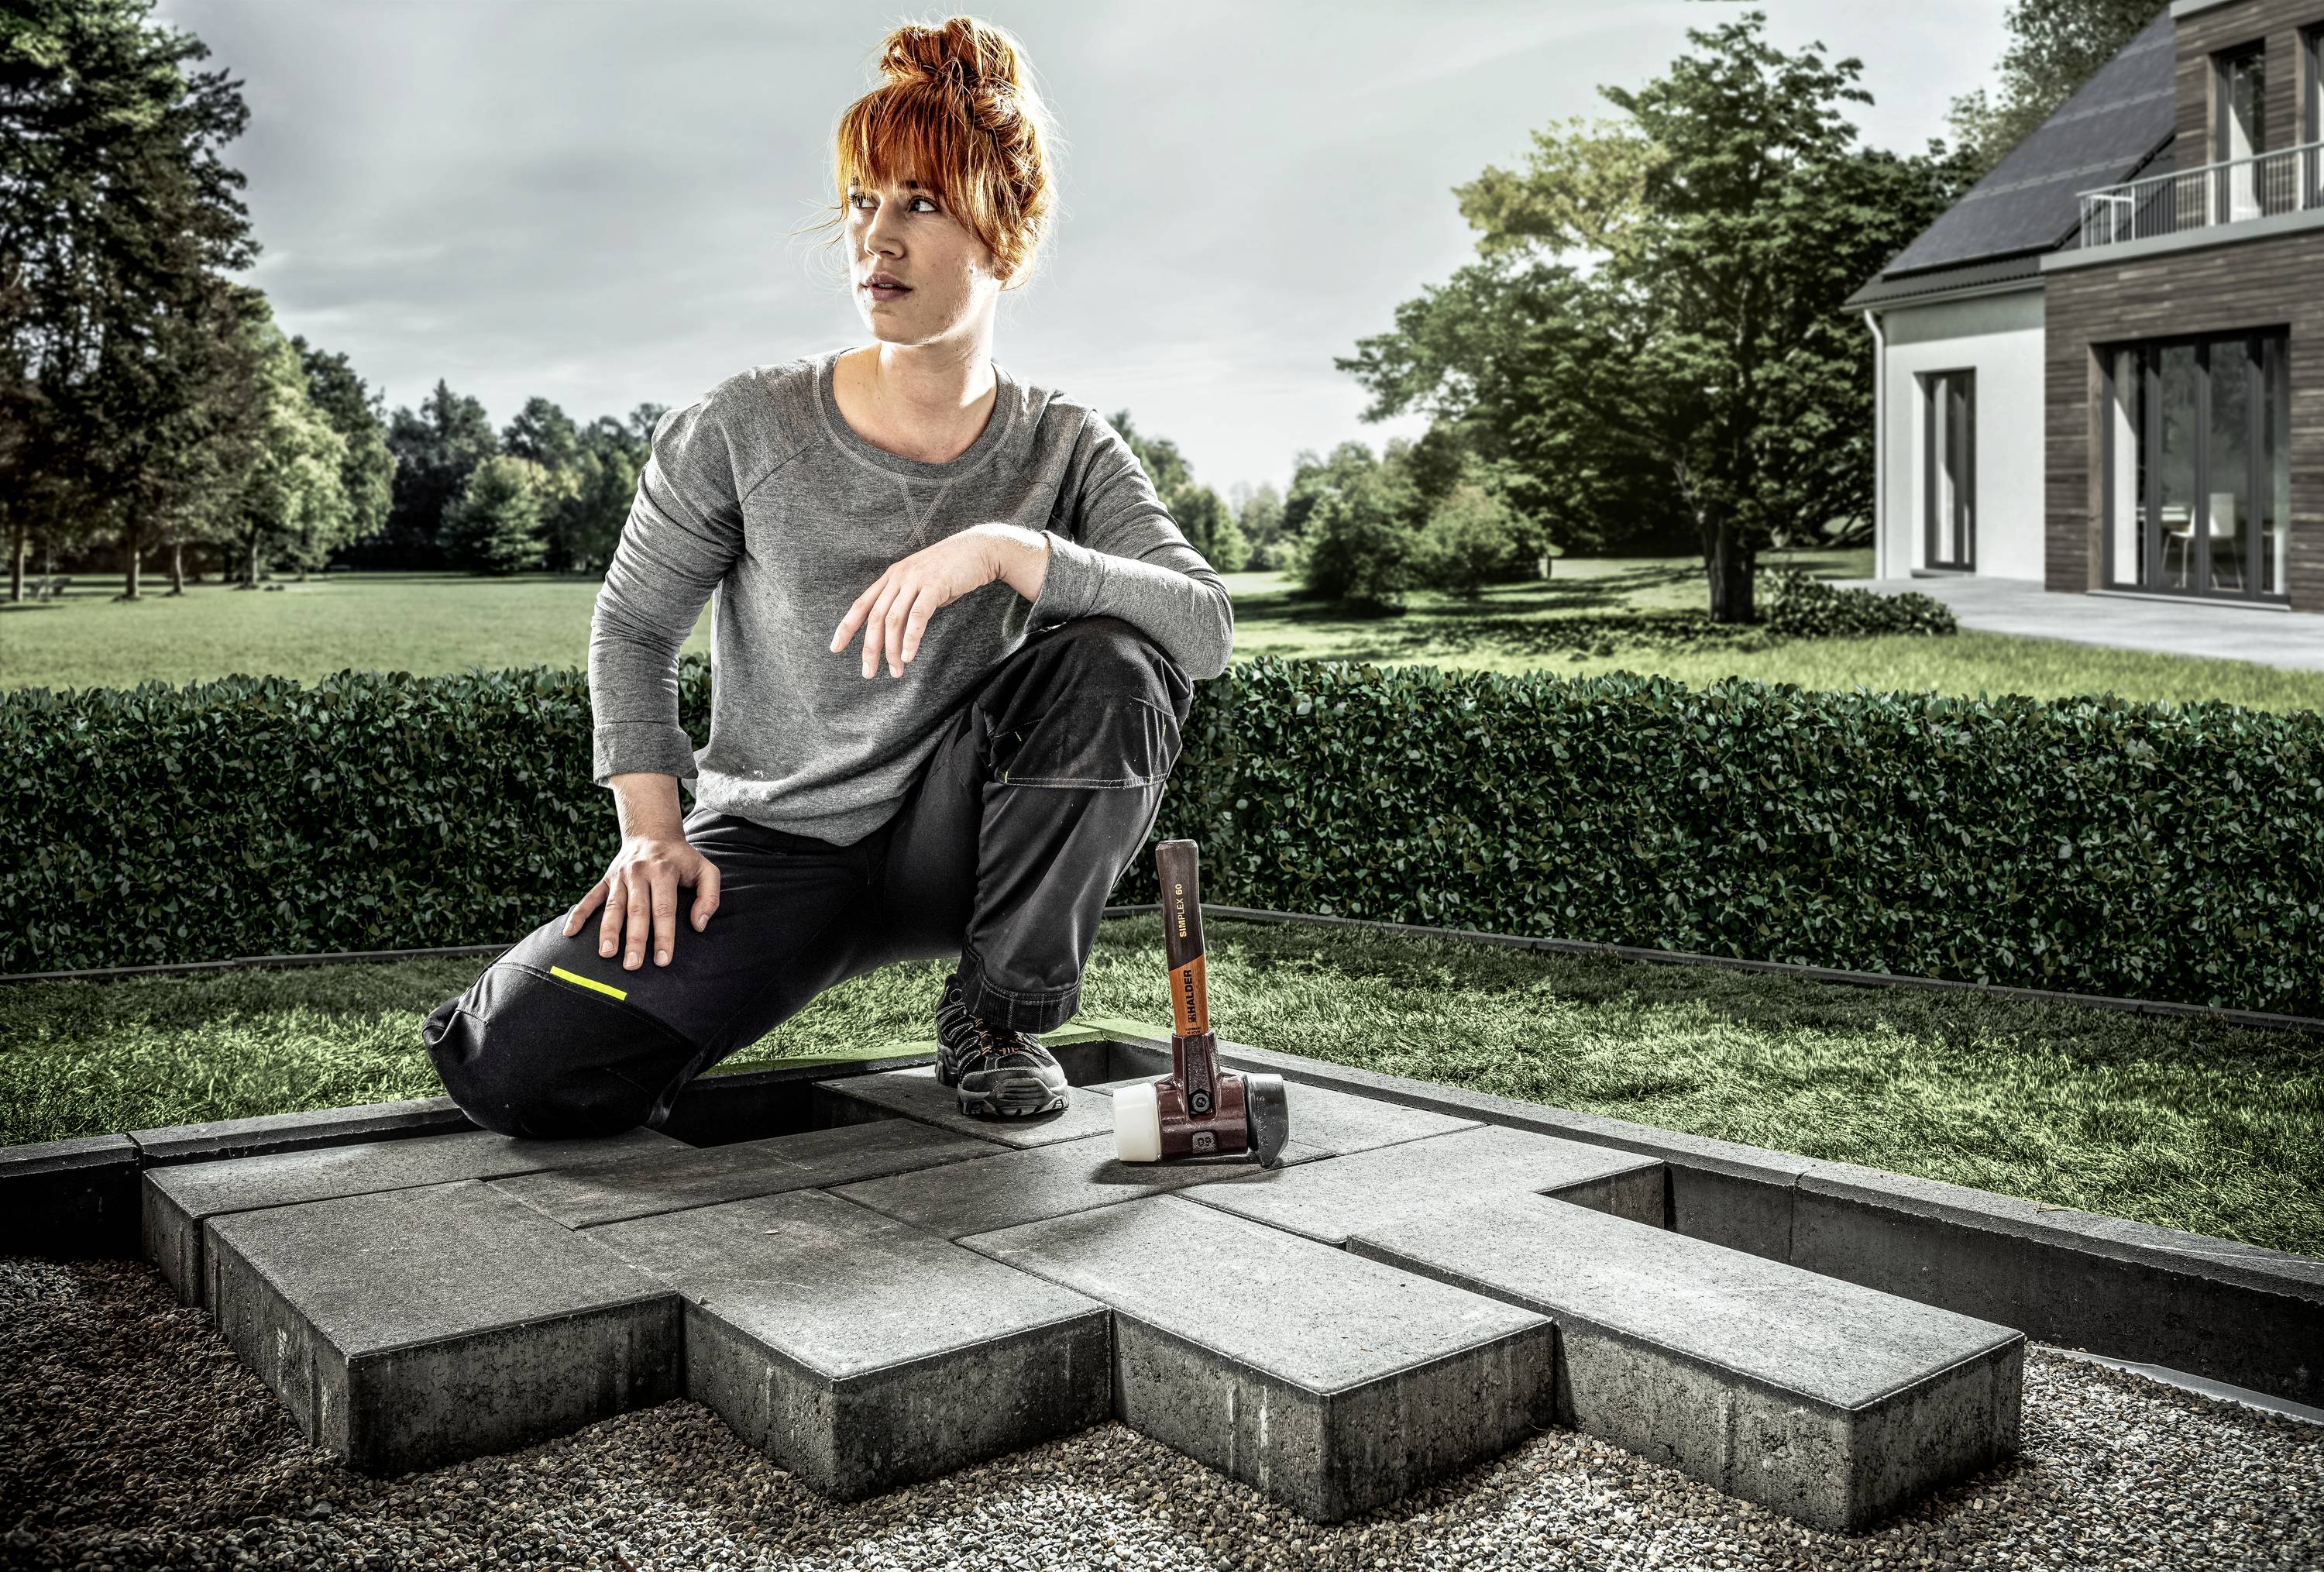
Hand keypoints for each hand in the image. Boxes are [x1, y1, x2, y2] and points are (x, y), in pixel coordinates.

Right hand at [561, 830, 722, 969]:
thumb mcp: (706, 870)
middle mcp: (639, 873)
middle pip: (636, 911)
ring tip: (606, 953)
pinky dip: (578, 915)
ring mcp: (619, 877)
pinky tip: (568, 933)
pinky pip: (590, 898)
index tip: (662, 959)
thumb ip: (709, 897)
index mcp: (664, 872)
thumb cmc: (682, 859)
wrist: (652, 832)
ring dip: (607, 930)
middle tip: (632, 965)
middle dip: (634, 939)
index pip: (663, 909)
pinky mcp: (605, 879)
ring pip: (612, 907)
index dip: (663, 936)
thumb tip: (699, 925)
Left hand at [831, 523, 1048, 677]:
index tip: (835, 648)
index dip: (846, 627)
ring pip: (893, 620)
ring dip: (892, 650)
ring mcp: (915, 579)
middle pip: (875, 617)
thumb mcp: (922, 584)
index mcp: (891, 577)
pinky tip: (909, 655)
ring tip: (895, 671)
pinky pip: (917, 616)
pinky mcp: (934, 585)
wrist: (979, 550)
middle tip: (868, 673)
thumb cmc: (952, 570)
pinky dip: (911, 638)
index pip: (862, 604)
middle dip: (870, 648)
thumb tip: (898, 632)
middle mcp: (898, 577)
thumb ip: (907, 603)